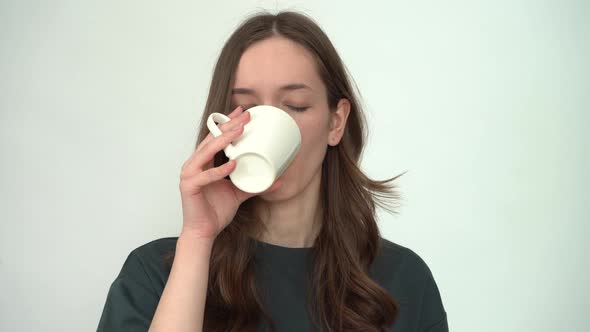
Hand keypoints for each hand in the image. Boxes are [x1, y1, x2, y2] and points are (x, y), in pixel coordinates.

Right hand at [178, 106, 281, 239]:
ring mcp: (189, 175)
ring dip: (223, 141)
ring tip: (239, 132)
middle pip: (211, 139)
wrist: (204, 232)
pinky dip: (219, 171)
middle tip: (245, 116)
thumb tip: (278, 179)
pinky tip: (232, 164)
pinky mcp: (189, 187)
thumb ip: (255, 185)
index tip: (241, 112)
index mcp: (203, 163)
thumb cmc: (215, 211)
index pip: (214, 137)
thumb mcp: (239, 193)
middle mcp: (194, 165)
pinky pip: (206, 177)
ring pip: (206, 152)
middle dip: (228, 126)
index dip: (227, 123)